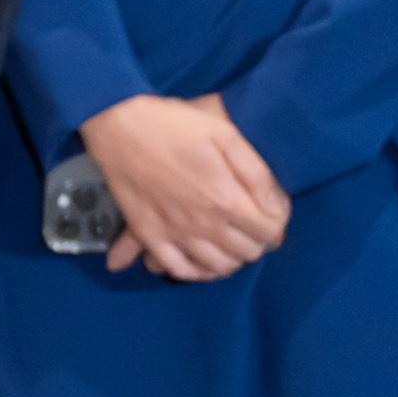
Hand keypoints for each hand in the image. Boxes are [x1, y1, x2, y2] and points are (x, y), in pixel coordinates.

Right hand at [76, 93, 289, 280]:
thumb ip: (255, 173)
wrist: (121, 126)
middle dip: (258, 241)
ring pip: (218, 266)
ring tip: (232, 242)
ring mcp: (176, 234)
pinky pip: (179, 269)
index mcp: (226, 199)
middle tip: (253, 225)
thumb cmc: (176, 124)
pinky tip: (203, 260)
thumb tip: (275, 207)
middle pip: (246, 252)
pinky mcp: (150, 235)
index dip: (276, 223)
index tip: (272, 212)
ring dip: (233, 258)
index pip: (268, 231)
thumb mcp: (225, 134)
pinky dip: (197, 272)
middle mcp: (204, 224)